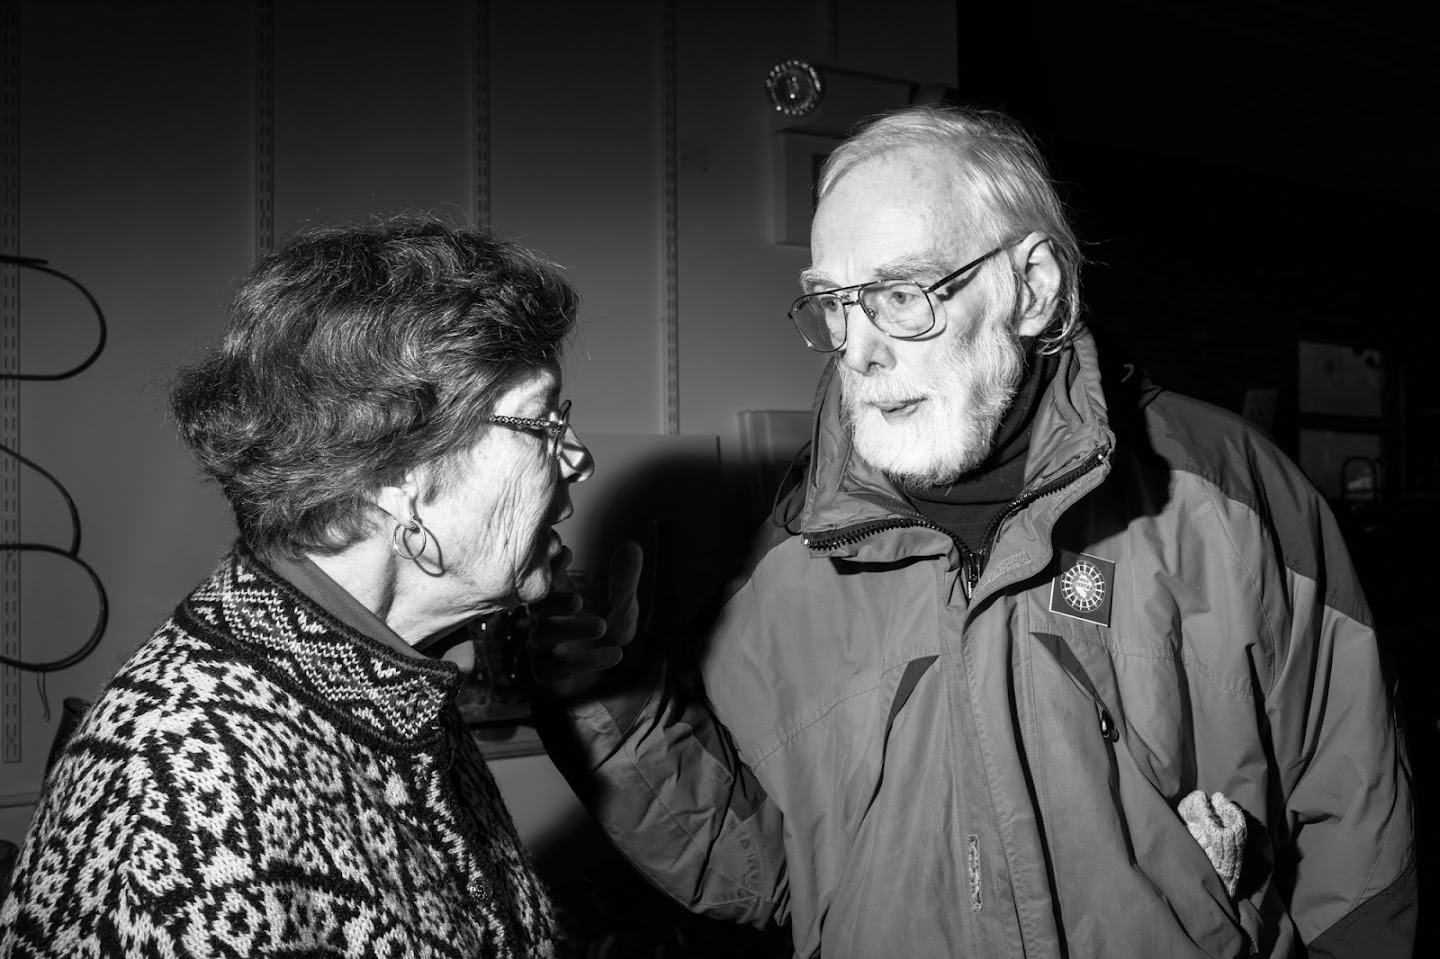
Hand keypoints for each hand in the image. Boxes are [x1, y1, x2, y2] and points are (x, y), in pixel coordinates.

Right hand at [528, 541, 643, 697]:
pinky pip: (558, 667)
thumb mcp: (622, 606)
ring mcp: (542, 646)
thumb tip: (632, 546)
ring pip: (545, 635)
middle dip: (555, 600)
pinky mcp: (546, 672)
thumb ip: (624, 580)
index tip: (567, 554)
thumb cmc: (606, 634)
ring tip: (602, 626)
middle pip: (539, 605)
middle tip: (578, 600)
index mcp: (558, 596)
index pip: (547, 576)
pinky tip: (615, 655)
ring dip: (571, 629)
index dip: (551, 564)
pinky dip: (586, 661)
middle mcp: (544, 618)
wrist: (606, 678)